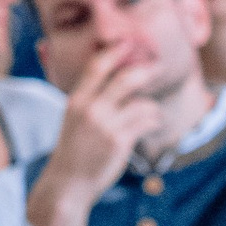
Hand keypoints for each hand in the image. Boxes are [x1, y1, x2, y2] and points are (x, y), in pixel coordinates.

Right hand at [25, 37, 152, 225]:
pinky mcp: (120, 141)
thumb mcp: (73, 118)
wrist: (69, 183)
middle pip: (125, 79)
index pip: (97, 66)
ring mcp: (106, 125)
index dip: (114, 51)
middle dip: (146, 70)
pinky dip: (153, 121)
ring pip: (141, 103)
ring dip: (152, 106)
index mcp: (77, 100)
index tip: (129, 42)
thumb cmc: (74, 149)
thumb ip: (89, 98)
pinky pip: (146, 122)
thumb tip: (112, 75)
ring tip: (152, 112)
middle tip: (157, 67)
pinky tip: (153, 124)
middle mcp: (91, 109)